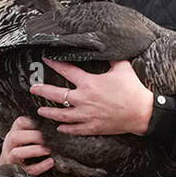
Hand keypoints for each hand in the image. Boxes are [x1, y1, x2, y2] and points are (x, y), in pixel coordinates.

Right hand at [0, 115, 53, 175]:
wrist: (8, 168)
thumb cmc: (20, 150)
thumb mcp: (22, 138)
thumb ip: (32, 131)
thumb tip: (50, 125)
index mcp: (13, 134)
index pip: (19, 123)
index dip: (30, 122)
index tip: (42, 125)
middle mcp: (10, 146)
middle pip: (15, 137)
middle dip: (33, 136)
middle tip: (46, 139)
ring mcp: (12, 159)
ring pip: (17, 153)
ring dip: (34, 150)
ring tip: (48, 150)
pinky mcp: (20, 171)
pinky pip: (28, 169)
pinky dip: (40, 166)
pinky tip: (50, 162)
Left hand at [32, 58, 153, 136]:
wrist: (142, 112)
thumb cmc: (133, 89)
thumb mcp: (122, 68)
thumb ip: (111, 58)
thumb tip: (106, 46)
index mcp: (89, 83)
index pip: (67, 71)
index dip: (55, 63)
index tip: (46, 59)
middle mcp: (84, 99)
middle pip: (56, 95)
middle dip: (42, 91)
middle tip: (33, 89)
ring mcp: (86, 115)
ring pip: (61, 115)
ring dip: (49, 113)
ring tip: (40, 112)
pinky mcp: (92, 127)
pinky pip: (74, 129)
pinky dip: (65, 129)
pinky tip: (59, 128)